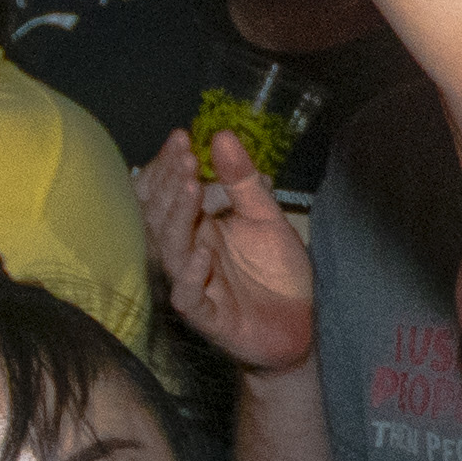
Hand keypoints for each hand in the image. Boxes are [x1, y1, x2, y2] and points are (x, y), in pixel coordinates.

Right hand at [135, 125, 315, 372]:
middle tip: (185, 157)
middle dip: (171, 185)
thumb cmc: (276, 272)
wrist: (300, 325)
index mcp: (196, 227)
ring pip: (170, 252)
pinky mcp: (208, 317)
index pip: (167, 192)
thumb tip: (221, 135)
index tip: (181, 137)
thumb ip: (243, 181)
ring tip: (190, 190)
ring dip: (178, 220)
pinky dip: (191, 275)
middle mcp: (187, 253)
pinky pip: (188, 297)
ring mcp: (194, 285)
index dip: (169, 166)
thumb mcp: (266, 217)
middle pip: (161, 217)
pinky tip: (202, 253)